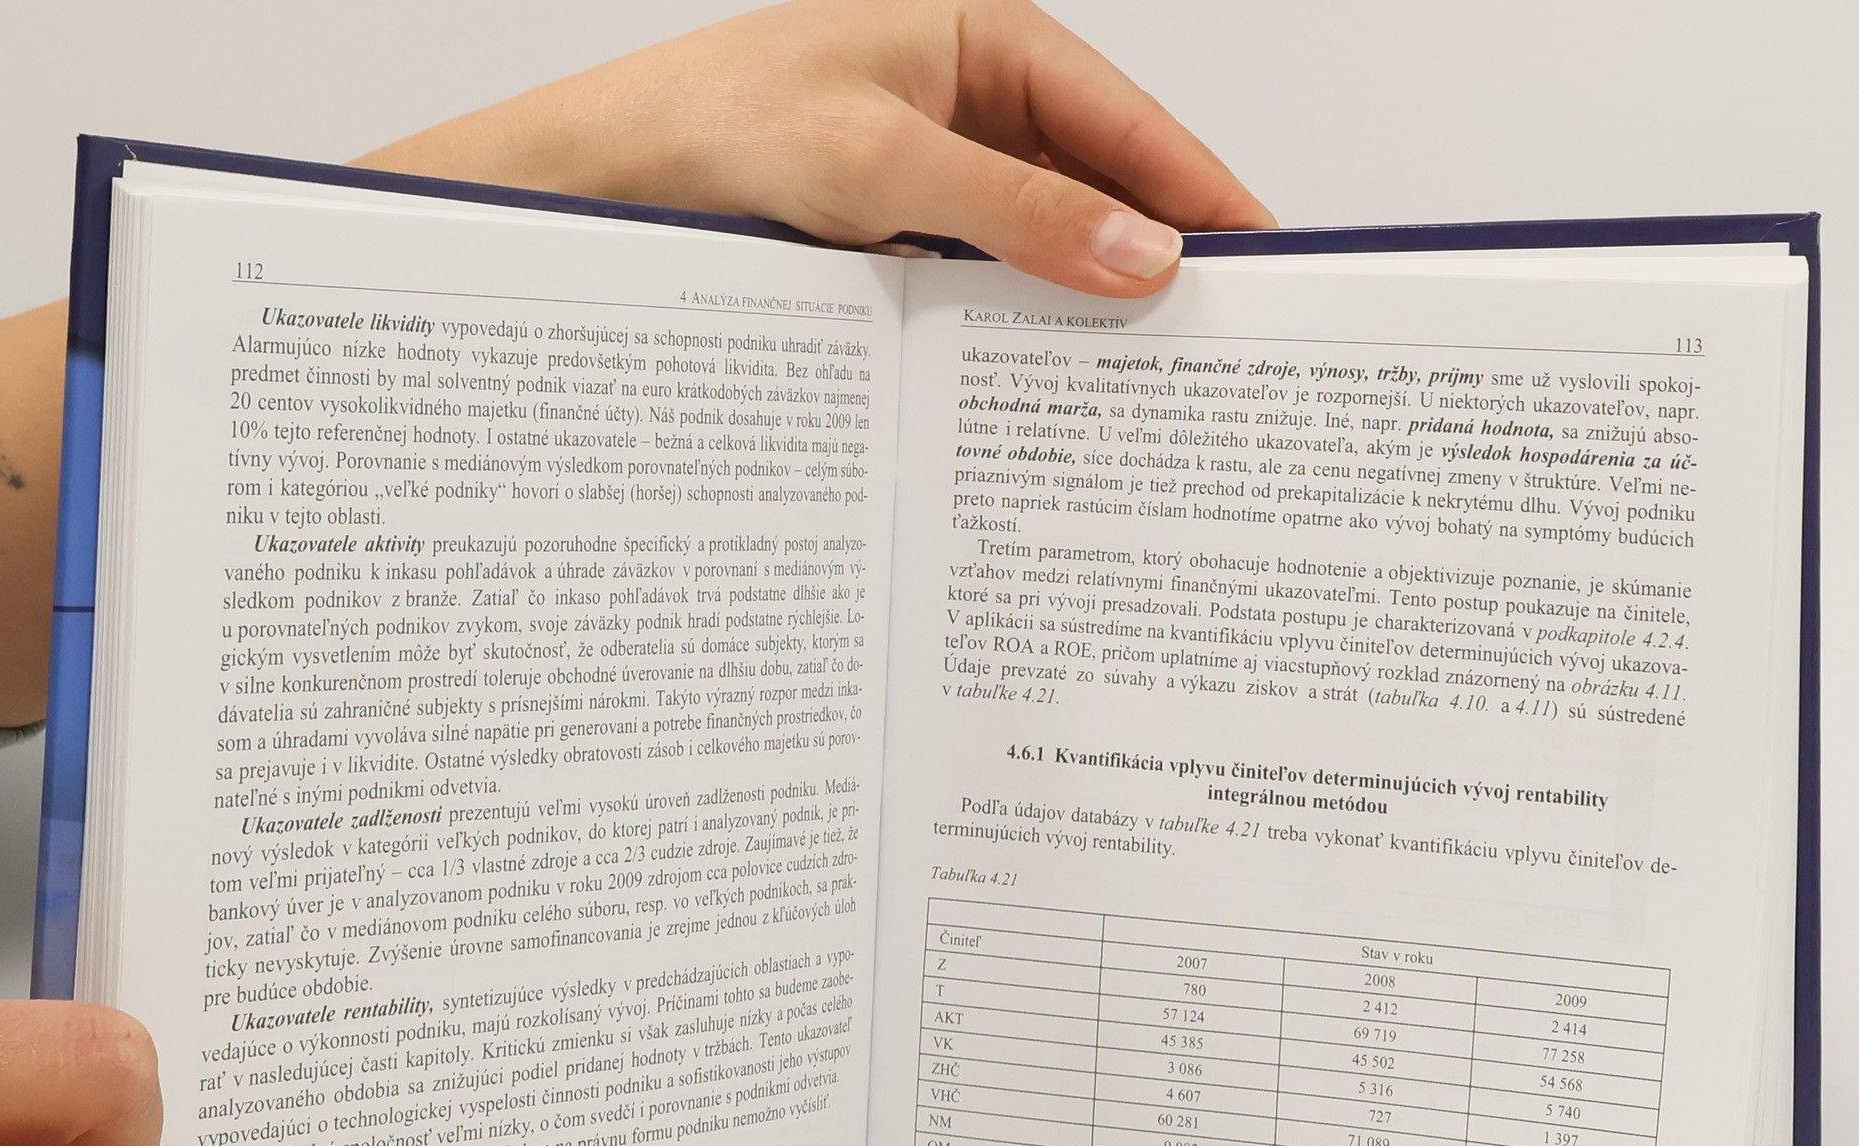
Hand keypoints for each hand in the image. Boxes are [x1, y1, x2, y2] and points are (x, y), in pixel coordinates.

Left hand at [363, 0, 1272, 296]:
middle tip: (1219, 341)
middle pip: (1099, 186)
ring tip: (1148, 377)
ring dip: (1087, 301)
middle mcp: (970, 103)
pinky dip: (1021, 323)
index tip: (1262, 260)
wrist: (608, 178)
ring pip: (1045, 242)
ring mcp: (937, 173)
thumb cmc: (720, 126)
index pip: (1128, 123)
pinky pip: (987, 278)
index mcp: (986, 41)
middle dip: (1157, 257)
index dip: (1201, 192)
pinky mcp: (902, 236)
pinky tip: (1046, 379)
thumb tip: (1141, 258)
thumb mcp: (881, 164)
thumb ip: (1018, 213)